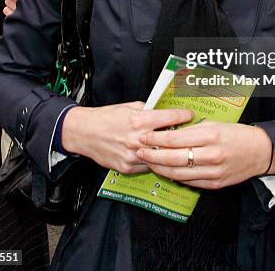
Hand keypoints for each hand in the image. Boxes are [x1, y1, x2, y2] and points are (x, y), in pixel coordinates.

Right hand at [62, 102, 192, 172]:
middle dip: (181, 136)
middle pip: (168, 140)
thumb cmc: (106, 117)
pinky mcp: (127, 167)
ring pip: (160, 157)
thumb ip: (148, 111)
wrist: (84, 132)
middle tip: (189, 133)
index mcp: (138, 121)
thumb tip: (165, 112)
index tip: (190, 115)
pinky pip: (148, 166)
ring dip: (168, 152)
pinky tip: (159, 156)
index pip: (168, 118)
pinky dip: (154, 161)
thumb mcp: (129, 107)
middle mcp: (136, 139)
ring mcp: (132, 156)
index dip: (182, 115)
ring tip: (177, 147)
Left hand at [137, 122, 274, 189]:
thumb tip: (168, 130)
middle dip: (152, 155)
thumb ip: (193, 129)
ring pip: (178, 173)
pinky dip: (174, 177)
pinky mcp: (215, 184)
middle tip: (138, 151)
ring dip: (159, 168)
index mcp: (210, 135)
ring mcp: (213, 171)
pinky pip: (189, 182)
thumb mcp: (215, 123)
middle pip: (173, 158)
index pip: (175, 138)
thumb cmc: (236, 133)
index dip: (156, 138)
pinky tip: (165, 171)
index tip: (144, 136)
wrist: (259, 151)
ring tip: (148, 161)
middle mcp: (211, 154)